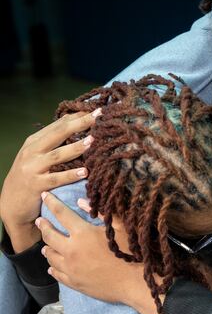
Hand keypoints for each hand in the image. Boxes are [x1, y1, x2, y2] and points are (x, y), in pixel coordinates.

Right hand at [0, 110, 99, 252]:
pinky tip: (84, 172)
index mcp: (34, 142)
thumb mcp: (37, 156)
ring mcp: (32, 168)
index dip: (78, 116)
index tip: (97, 110)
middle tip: (98, 117)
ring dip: (76, 148)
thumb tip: (78, 124)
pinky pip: (56, 179)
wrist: (11, 203)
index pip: (58, 125)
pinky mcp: (36, 185)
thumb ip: (54, 143)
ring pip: (57, 155)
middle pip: (58, 134)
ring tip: (93, 141)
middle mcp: (32, 152)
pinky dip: (71, 175)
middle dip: (80, 124)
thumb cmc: (30, 177)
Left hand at [37, 192, 142, 304]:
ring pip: (50, 256)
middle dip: (43, 226)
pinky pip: (57, 274)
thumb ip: (101, 213)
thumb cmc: (132, 252)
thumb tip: (81, 201)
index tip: (44, 195)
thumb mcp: (121, 228)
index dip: (52, 202)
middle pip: (49, 236)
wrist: (134, 282)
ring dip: (47, 248)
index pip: (62, 214)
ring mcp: (70, 268)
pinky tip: (52, 267)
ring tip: (46, 245)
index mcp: (83, 233)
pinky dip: (53, 267)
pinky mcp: (73, 282)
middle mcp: (72, 250)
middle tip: (40, 221)